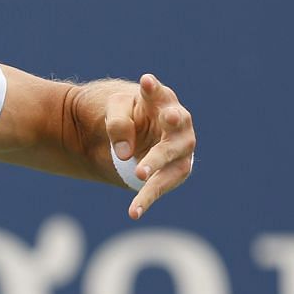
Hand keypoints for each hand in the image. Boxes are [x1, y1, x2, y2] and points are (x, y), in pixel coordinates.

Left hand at [102, 73, 196, 219]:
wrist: (134, 135)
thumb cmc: (126, 115)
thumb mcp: (113, 111)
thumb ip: (118, 124)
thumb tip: (125, 152)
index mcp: (161, 100)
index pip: (158, 94)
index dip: (153, 89)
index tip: (145, 81)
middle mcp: (178, 122)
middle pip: (177, 125)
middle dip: (171, 123)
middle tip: (167, 120)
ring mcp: (180, 148)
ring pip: (174, 158)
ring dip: (156, 165)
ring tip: (138, 174)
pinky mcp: (176, 170)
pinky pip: (163, 185)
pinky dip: (147, 198)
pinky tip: (133, 212)